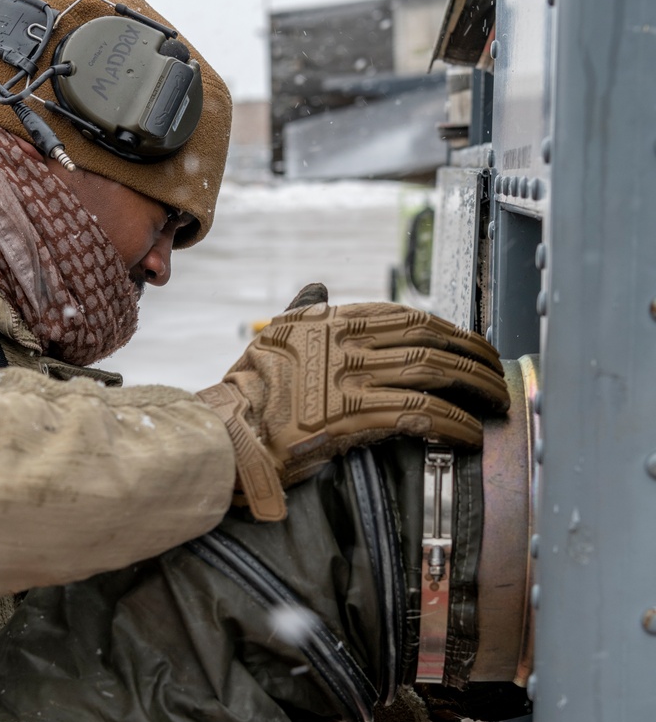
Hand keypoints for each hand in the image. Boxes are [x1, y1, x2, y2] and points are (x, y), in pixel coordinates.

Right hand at [199, 286, 508, 521]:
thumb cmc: (246, 391)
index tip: (473, 347)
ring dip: (474, 389)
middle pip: (431, 341)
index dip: (451, 330)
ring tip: (495, 404)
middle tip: (497, 377)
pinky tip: (469, 433)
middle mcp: (346, 342)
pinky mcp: (352, 417)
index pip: (409, 317)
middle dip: (474, 359)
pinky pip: (418, 414)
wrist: (224, 431)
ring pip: (432, 373)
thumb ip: (302, 311)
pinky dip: (452, 423)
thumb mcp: (272, 336)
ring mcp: (350, 378)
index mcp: (333, 321)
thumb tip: (316, 289)